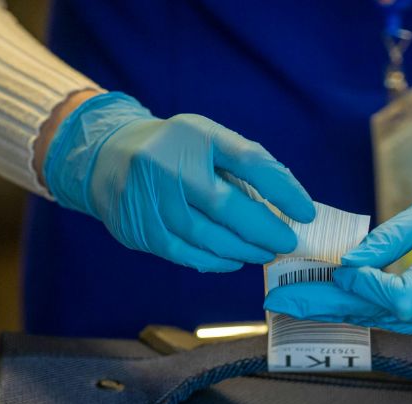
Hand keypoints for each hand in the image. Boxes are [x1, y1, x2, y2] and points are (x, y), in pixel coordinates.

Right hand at [43, 92, 314, 271]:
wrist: (105, 156)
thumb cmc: (175, 150)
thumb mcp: (208, 139)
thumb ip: (246, 164)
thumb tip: (290, 201)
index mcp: (194, 135)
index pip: (247, 160)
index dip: (282, 188)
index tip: (306, 213)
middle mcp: (168, 165)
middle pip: (226, 206)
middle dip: (264, 230)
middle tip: (287, 242)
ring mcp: (149, 199)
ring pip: (206, 236)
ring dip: (243, 250)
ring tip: (265, 252)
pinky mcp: (140, 229)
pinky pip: (185, 253)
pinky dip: (215, 261)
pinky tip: (234, 260)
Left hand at [263, 135, 411, 338]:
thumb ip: (393, 239)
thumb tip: (346, 264)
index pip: (399, 298)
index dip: (359, 290)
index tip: (328, 272)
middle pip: (389, 317)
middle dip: (332, 306)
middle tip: (281, 300)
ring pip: (400, 325)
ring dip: (354, 313)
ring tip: (305, 302)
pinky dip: (385, 314)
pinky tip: (352, 304)